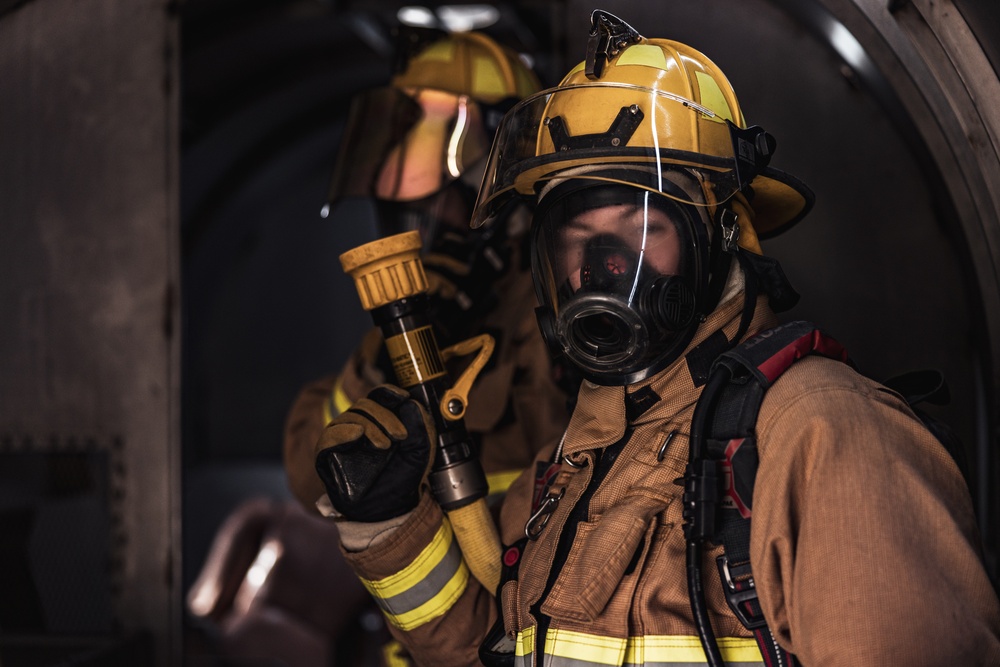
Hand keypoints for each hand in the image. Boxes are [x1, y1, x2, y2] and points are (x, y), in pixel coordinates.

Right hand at [314, 385, 434, 521]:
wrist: (386, 510)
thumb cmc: (399, 481)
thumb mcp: (418, 454)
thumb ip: (420, 430)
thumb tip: (412, 404)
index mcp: (379, 423)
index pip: (378, 397)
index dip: (388, 393)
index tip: (403, 397)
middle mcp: (359, 427)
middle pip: (365, 404)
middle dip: (385, 415)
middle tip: (400, 434)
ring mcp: (342, 440)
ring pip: (350, 416)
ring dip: (370, 425)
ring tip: (385, 445)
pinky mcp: (327, 455)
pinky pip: (329, 436)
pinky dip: (343, 431)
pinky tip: (357, 434)